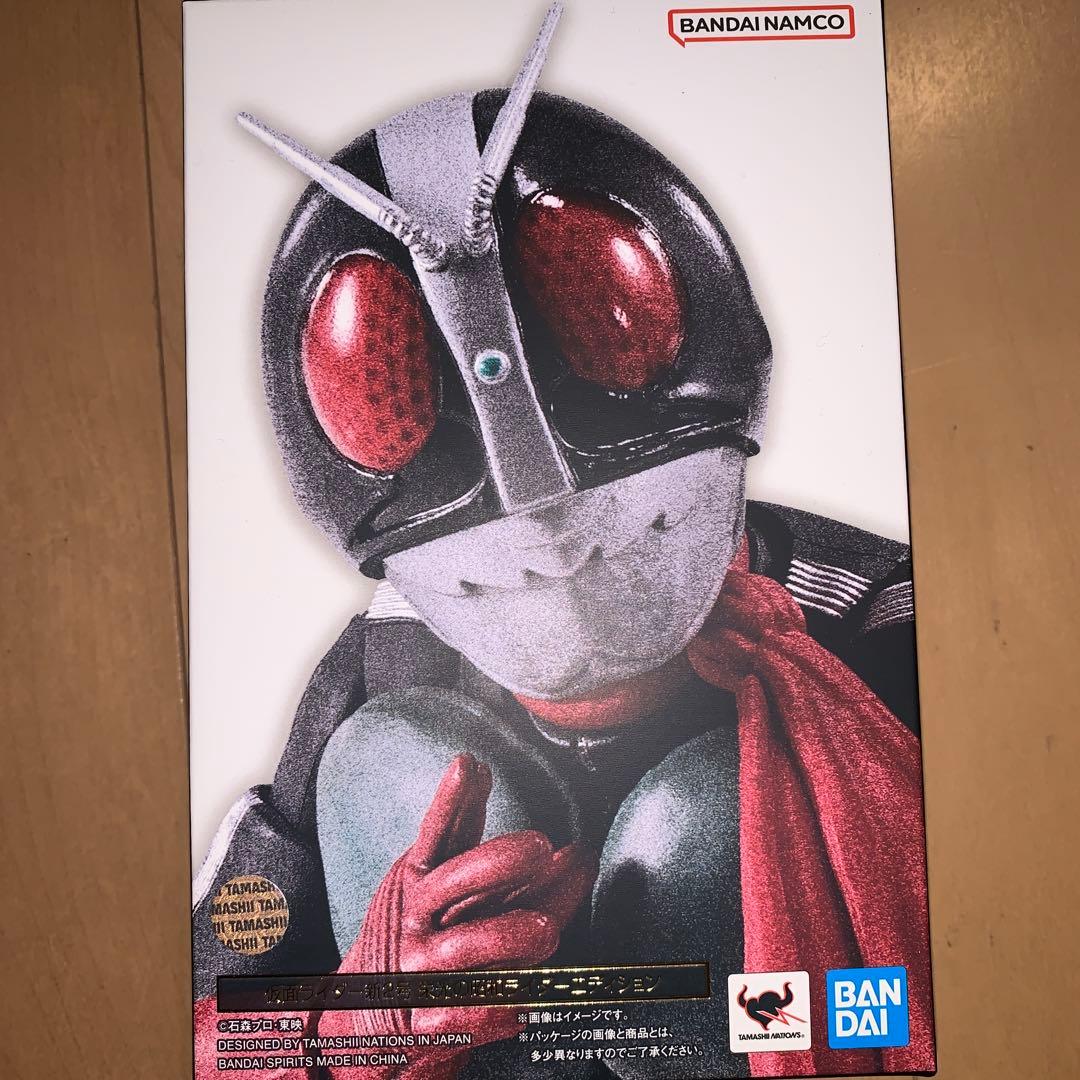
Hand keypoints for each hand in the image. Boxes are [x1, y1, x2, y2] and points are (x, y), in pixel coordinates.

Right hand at [321, 753, 596, 1075]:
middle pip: (452, 883)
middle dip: (495, 862)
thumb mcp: (432, 879)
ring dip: (506, 938)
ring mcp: (419, 969)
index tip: (470, 765)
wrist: (363, 1016)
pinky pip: (459, 1016)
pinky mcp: (425, 1021)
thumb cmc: (417, 933)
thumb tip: (481, 769)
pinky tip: (518, 1008)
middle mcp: (416, 919)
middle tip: (542, 846)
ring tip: (548, 932)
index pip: (437, 834)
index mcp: (418, 880)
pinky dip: (489, 1012)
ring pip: (462, 949)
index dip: (452, 801)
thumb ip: (462, 833)